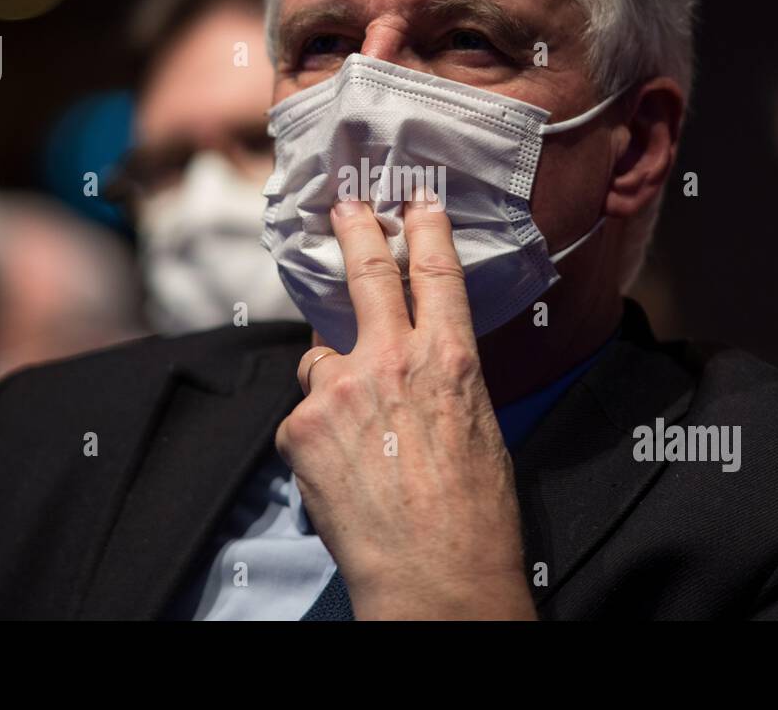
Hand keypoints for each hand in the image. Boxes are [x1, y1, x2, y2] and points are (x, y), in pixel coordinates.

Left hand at [275, 195, 536, 619]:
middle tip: (345, 206)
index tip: (415, 201)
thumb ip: (439, 379)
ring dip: (334, 377)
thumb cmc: (473, 513)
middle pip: (365, 274)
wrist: (434, 575)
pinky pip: (304, 414)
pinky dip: (317, 434)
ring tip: (359, 431)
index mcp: (449, 358)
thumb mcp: (478, 425)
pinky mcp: (300, 427)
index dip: (424, 228)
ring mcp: (339, 390)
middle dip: (355, 230)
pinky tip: (342, 470)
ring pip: (323, 358)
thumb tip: (412, 363)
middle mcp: (391, 360)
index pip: (435, 272)